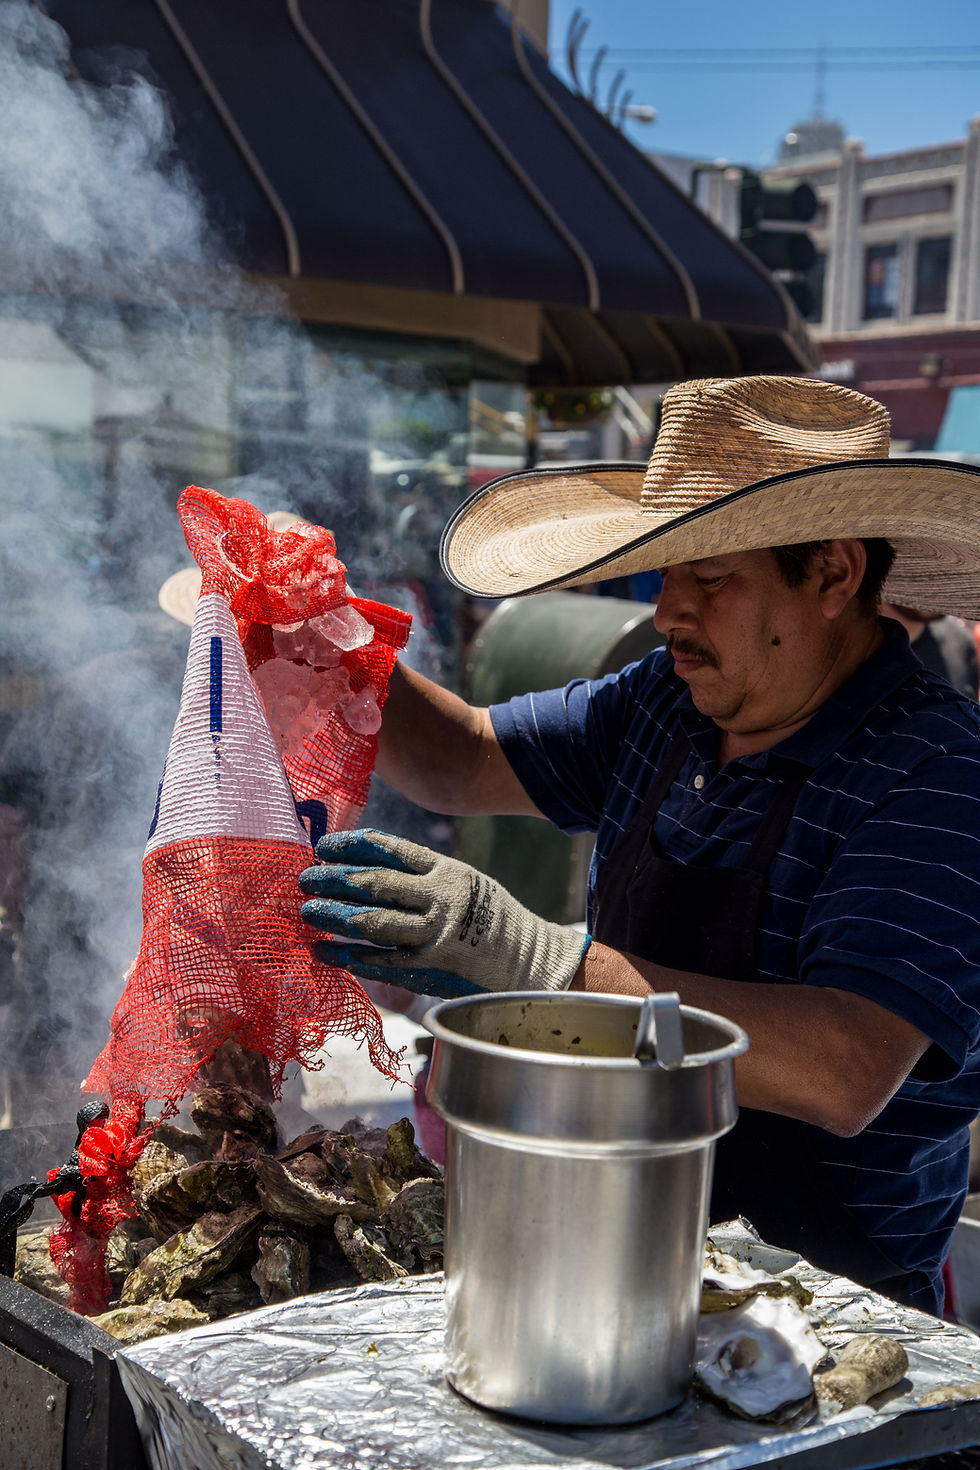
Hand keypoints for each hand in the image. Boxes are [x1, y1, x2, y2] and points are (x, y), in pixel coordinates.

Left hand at [299, 829, 589, 999]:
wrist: (529, 961)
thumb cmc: (490, 918)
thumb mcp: (463, 881)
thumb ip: (423, 876)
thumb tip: (365, 868)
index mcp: (445, 870)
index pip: (389, 849)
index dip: (351, 846)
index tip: (322, 847)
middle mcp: (439, 899)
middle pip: (375, 884)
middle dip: (334, 880)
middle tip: (304, 879)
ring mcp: (434, 935)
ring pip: (373, 922)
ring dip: (334, 916)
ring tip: (306, 912)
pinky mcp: (430, 969)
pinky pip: (381, 962)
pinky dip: (348, 957)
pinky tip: (324, 952)